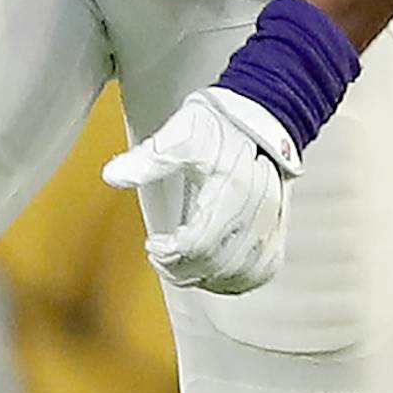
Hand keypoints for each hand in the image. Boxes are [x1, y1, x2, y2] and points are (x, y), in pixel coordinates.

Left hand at [103, 87, 300, 296]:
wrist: (263, 111)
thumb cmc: (224, 123)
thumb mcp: (181, 133)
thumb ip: (148, 158)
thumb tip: (113, 175)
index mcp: (231, 191)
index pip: (199, 243)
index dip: (170, 254)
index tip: (153, 245)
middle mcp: (256, 211)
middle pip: (217, 265)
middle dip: (182, 270)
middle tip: (162, 259)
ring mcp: (270, 222)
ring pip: (241, 274)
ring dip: (208, 280)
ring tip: (184, 269)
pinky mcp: (278, 227)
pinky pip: (265, 268)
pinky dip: (240, 280)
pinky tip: (218, 275)